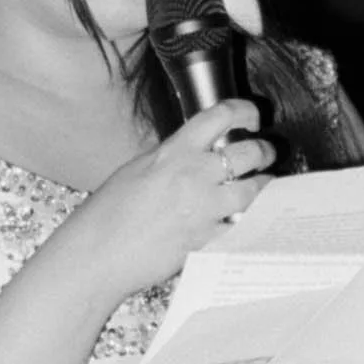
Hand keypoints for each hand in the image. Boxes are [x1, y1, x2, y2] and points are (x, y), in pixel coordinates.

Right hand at [90, 99, 269, 295]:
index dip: (246, 110)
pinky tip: (248, 223)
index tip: (253, 117)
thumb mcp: (137, 169)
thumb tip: (194, 152)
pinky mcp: (206, 240)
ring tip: (263, 187)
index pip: (220, 115)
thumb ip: (171, 157)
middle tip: (266, 154)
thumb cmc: (108, 212)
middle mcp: (193, 175)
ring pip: (254, 191)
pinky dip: (248, 224)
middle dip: (265, 151)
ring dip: (264, 188)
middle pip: (250, 152)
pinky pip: (240, 227)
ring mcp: (203, 209)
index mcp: (174, 151)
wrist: (97, 254)